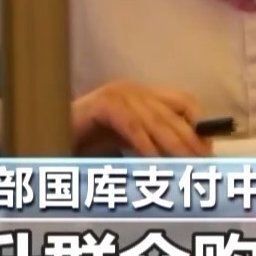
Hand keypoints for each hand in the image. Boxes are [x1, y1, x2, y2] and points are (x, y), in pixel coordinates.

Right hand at [71, 81, 208, 156]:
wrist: (47, 132)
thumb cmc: (87, 142)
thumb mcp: (127, 140)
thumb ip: (152, 144)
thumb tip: (187, 160)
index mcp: (142, 95)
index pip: (183, 101)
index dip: (198, 124)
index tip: (208, 149)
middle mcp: (133, 90)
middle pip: (171, 113)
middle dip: (190, 140)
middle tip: (204, 163)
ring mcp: (117, 94)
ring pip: (154, 120)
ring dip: (173, 145)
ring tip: (187, 165)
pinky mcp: (102, 105)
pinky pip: (130, 125)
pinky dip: (144, 144)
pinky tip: (154, 161)